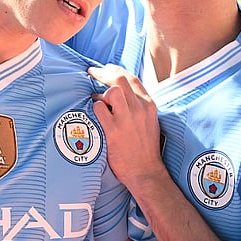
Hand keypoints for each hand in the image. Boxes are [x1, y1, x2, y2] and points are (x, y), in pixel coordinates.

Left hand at [89, 64, 168, 189]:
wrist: (146, 171)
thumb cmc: (145, 147)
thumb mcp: (149, 121)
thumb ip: (138, 105)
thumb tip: (120, 93)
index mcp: (149, 105)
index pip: (132, 78)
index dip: (115, 69)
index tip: (105, 68)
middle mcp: (140, 108)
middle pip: (120, 78)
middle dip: (103, 72)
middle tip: (92, 72)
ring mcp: (127, 119)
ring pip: (111, 90)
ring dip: (100, 92)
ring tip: (96, 98)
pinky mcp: (114, 131)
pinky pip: (99, 109)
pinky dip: (94, 107)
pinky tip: (94, 113)